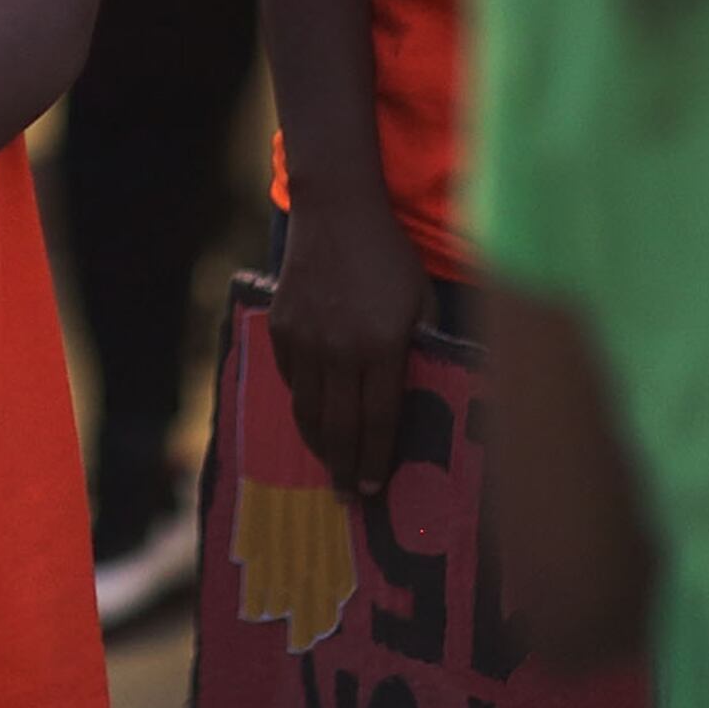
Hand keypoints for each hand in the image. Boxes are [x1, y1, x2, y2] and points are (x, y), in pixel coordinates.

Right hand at [268, 197, 431, 492]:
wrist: (336, 211)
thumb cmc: (391, 259)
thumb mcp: (422, 304)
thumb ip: (423, 351)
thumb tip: (427, 398)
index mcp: (380, 347)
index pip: (377, 421)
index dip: (375, 460)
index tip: (373, 489)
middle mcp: (338, 348)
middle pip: (338, 426)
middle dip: (343, 466)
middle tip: (347, 496)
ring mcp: (304, 337)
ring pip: (307, 408)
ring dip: (318, 443)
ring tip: (328, 465)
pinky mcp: (280, 325)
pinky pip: (290, 379)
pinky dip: (302, 403)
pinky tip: (314, 415)